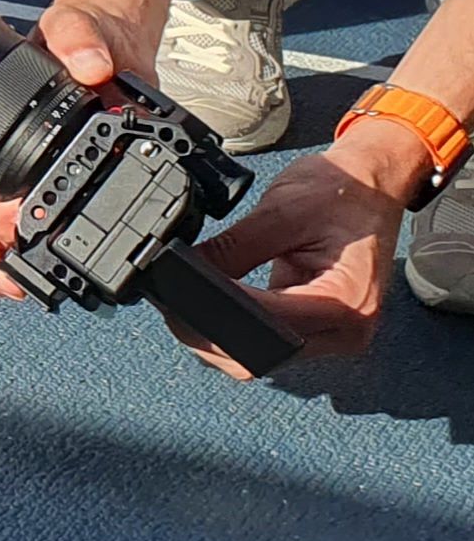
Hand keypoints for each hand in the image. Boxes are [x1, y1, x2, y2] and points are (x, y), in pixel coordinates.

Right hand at [0, 1, 150, 299]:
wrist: (115, 55)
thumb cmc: (80, 39)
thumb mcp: (75, 25)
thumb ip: (77, 33)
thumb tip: (90, 62)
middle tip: (9, 218)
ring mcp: (20, 184)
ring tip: (15, 272)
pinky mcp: (57, 203)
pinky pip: (26, 249)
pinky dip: (21, 271)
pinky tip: (31, 285)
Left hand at [184, 137, 414, 377]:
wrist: (374, 184)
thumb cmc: (343, 191)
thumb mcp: (283, 210)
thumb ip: (233, 247)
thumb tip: (185, 269)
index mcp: (347, 302)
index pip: (267, 326)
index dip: (212, 316)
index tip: (174, 299)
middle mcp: (344, 332)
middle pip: (261, 356)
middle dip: (207, 335)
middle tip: (166, 302)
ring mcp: (332, 335)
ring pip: (259, 356)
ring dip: (217, 335)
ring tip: (181, 299)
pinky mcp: (316, 328)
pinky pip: (266, 340)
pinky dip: (234, 327)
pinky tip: (205, 305)